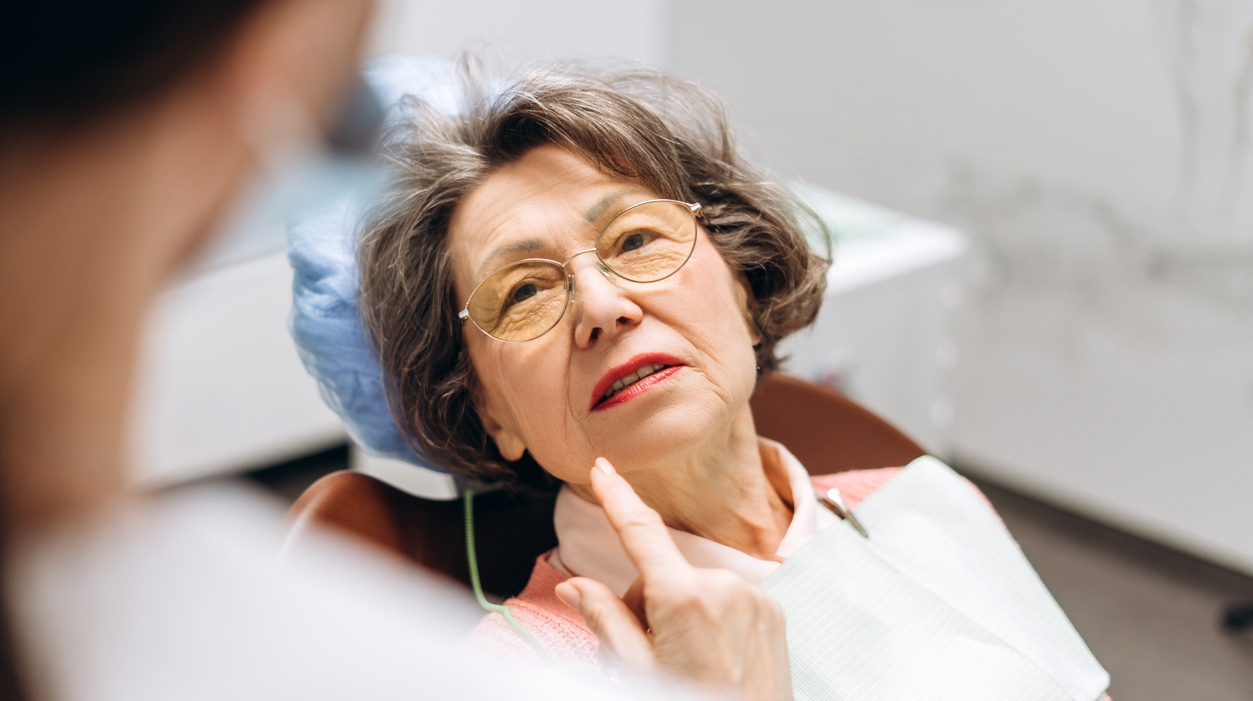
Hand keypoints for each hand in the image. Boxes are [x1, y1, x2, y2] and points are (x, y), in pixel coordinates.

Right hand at [554, 458, 791, 700]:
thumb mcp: (636, 672)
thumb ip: (606, 620)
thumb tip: (573, 585)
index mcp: (684, 597)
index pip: (640, 532)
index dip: (617, 497)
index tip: (602, 468)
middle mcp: (724, 586)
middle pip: (662, 575)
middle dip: (646, 605)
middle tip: (649, 654)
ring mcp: (755, 598)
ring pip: (694, 588)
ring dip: (680, 614)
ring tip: (687, 664)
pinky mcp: (774, 611)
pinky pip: (727, 600)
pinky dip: (712, 621)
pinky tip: (715, 660)